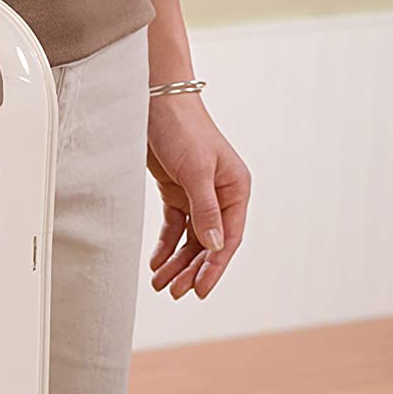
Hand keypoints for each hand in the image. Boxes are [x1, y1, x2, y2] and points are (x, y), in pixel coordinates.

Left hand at [146, 95, 250, 299]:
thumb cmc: (182, 129)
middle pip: (208, 243)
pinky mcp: (176, 190)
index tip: (199, 291)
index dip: (214, 267)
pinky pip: (175, 226)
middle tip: (173, 292)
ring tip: (160, 283)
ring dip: (177, 261)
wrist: (156, 100)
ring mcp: (198, 193)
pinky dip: (166, 245)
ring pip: (191, 238)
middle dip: (192, 269)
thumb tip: (214, 247)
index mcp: (236, 189)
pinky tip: (156, 262)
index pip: (229, 238)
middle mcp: (221, 194)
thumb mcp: (196, 171)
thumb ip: (205, 210)